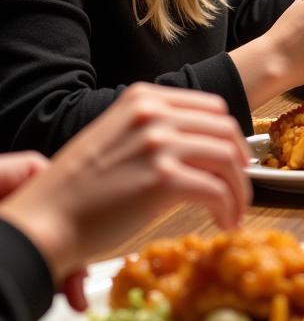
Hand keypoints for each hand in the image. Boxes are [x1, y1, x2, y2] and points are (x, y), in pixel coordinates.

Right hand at [0, 85, 251, 293]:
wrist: (45, 220)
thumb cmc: (78, 189)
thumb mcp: (118, 138)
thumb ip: (157, 133)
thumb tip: (202, 151)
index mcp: (144, 99)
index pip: (212, 108)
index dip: (230, 137)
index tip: (235, 159)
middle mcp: (154, 114)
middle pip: (225, 131)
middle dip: (240, 163)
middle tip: (240, 188)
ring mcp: (160, 144)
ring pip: (227, 159)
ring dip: (238, 189)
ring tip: (235, 211)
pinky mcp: (163, 179)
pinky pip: (216, 191)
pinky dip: (228, 208)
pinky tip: (225, 222)